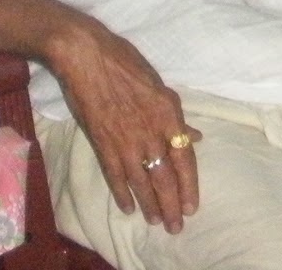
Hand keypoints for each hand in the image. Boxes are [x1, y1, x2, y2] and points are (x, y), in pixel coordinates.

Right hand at [45, 17, 201, 231]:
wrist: (87, 56)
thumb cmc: (126, 63)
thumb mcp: (160, 84)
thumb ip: (177, 115)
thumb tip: (193, 136)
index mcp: (169, 113)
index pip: (184, 157)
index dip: (189, 184)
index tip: (192, 205)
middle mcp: (150, 130)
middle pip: (165, 176)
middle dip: (171, 204)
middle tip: (176, 226)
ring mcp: (125, 138)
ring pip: (141, 180)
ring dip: (149, 204)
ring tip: (156, 222)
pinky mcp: (102, 141)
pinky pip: (115, 174)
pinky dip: (122, 193)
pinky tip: (128, 207)